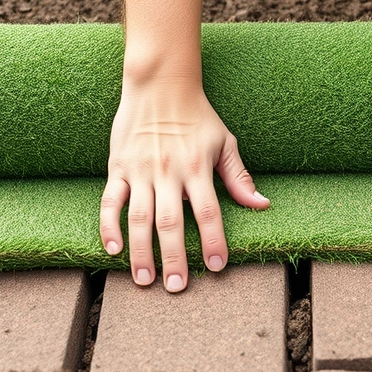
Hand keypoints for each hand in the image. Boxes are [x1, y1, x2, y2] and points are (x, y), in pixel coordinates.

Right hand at [100, 74, 269, 292]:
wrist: (160, 83)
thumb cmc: (198, 115)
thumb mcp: (225, 142)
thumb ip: (240, 177)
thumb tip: (262, 205)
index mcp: (197, 167)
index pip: (208, 212)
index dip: (214, 241)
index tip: (217, 266)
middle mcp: (168, 171)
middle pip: (171, 222)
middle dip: (174, 257)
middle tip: (176, 287)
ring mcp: (140, 170)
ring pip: (138, 218)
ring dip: (141, 251)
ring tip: (145, 280)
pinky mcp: (117, 167)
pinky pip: (109, 201)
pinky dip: (109, 225)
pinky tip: (113, 249)